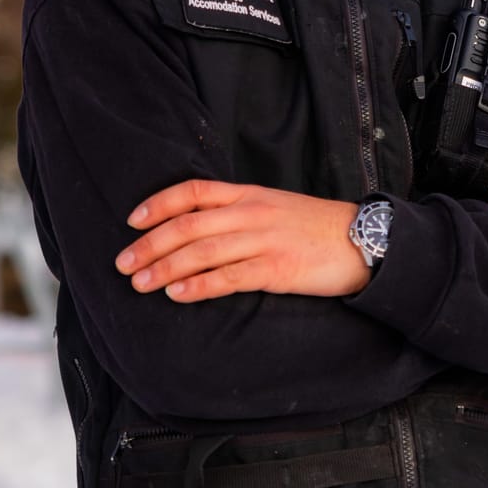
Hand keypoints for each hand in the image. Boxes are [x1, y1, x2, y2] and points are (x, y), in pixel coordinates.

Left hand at [114, 181, 366, 302]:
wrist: (365, 240)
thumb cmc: (319, 228)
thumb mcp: (277, 208)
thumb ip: (241, 213)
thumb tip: (201, 230)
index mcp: (250, 195)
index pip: (194, 192)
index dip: (159, 205)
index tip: (132, 221)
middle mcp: (252, 213)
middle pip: (188, 225)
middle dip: (150, 244)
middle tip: (122, 263)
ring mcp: (264, 240)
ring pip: (202, 252)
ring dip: (165, 268)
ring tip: (140, 283)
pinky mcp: (277, 269)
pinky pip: (229, 278)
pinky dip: (199, 286)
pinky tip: (177, 295)